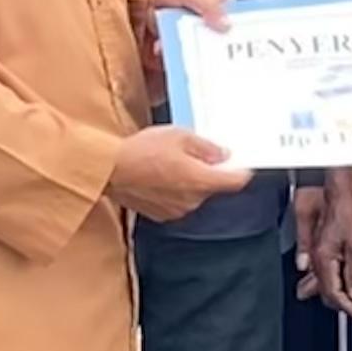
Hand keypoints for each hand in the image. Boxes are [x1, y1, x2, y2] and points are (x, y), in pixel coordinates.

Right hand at [111, 125, 252, 223]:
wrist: (108, 170)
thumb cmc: (141, 150)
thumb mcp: (179, 135)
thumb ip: (206, 147)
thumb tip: (222, 156)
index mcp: (201, 181)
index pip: (235, 182)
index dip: (241, 171)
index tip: (242, 164)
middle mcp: (192, 201)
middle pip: (213, 187)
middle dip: (208, 172)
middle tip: (194, 154)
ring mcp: (177, 210)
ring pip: (195, 195)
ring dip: (190, 182)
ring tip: (170, 163)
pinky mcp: (161, 215)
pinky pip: (177, 202)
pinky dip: (174, 191)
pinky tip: (159, 176)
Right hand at [306, 173, 351, 318]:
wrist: (338, 192)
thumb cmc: (346, 211)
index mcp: (324, 260)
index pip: (334, 294)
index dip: (349, 307)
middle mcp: (315, 258)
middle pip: (325, 292)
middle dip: (343, 304)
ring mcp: (314, 252)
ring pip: (320, 283)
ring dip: (336, 294)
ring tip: (351, 300)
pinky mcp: (318, 246)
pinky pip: (319, 271)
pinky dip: (330, 281)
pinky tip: (338, 281)